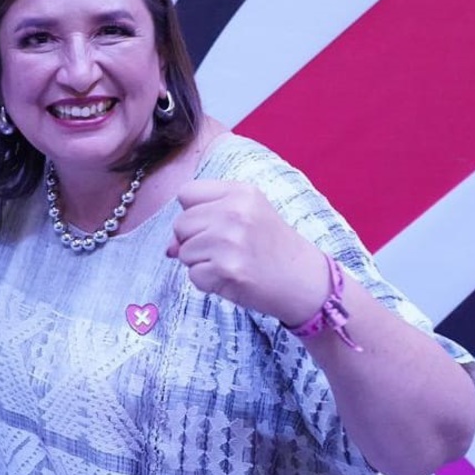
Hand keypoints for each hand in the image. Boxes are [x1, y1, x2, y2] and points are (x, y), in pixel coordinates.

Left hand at [168, 179, 328, 326]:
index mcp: (240, 192)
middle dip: (193, 241)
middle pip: (181, 224)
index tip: (212, 226)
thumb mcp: (247, 217)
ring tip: (230, 263)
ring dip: (200, 263)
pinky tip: (231, 278)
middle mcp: (234, 211)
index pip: (186, 194)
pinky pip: (193, 276)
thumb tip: (169, 247)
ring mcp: (229, 240)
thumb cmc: (272, 247)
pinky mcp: (226, 268)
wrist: (305, 281)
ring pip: (183, 252)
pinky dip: (207, 282)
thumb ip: (206, 220)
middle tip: (224, 250)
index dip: (193, 213)